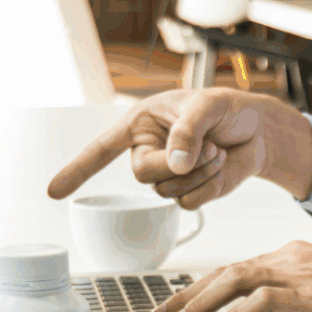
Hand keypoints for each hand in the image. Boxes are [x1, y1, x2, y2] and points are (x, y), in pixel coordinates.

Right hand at [46, 89, 311, 205]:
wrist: (257, 131)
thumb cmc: (227, 110)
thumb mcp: (207, 107)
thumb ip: (187, 131)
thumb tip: (174, 164)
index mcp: (141, 125)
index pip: (101, 149)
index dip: (77, 170)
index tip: (53, 192)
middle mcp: (149, 153)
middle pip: (144, 175)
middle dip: (178, 163)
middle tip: (207, 146)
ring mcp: (169, 176)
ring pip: (169, 191)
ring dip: (200, 173)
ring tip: (218, 150)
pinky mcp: (190, 193)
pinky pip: (189, 203)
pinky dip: (208, 187)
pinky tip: (220, 167)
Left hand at [150, 242, 311, 311]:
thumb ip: (294, 294)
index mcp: (292, 256)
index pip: (236, 268)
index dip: (202, 287)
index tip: (180, 303)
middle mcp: (289, 260)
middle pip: (225, 272)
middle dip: (187, 295)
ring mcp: (298, 275)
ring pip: (234, 281)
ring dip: (201, 304)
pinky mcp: (309, 295)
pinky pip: (261, 302)